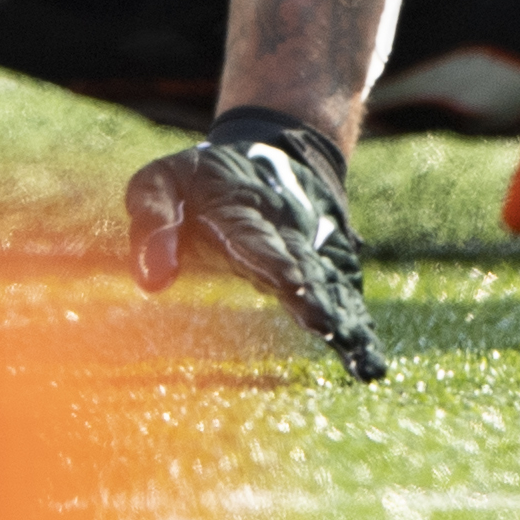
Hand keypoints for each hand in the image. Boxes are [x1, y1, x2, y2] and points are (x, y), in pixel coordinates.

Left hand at [126, 110, 385, 380]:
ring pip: (331, 289)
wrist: (270, 154)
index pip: (257, 240)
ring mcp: (310, 255)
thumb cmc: (200, 181)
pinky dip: (359, 330)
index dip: (275, 262)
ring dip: (345, 322)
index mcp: (240, 213)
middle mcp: (284, 235)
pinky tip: (369, 364)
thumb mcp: (162, 184)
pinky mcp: (325, 271)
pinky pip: (345, 301)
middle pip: (303, 268)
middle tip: (330, 328)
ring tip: (362, 359)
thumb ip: (152, 224)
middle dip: (316, 299)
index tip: (292, 284)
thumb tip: (150, 282)